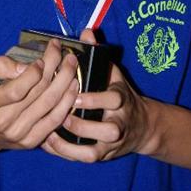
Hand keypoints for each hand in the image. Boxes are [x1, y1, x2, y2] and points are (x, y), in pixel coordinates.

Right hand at [0, 39, 79, 156]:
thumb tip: (24, 67)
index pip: (16, 90)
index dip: (33, 73)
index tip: (41, 59)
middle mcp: (4, 122)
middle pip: (38, 93)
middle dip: (55, 68)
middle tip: (63, 52)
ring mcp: (19, 134)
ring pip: (50, 105)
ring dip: (65, 81)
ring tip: (71, 64)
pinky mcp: (30, 141)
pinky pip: (54, 121)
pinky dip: (67, 102)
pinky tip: (73, 86)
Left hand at [42, 30, 150, 161]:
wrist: (141, 126)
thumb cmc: (119, 93)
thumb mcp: (112, 71)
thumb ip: (98, 52)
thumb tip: (86, 31)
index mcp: (121, 98)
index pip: (114, 98)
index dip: (95, 98)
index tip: (75, 94)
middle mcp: (120, 122)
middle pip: (109, 130)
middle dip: (84, 125)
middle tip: (62, 115)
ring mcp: (112, 143)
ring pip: (94, 151)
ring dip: (71, 143)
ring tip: (51, 132)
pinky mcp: (103, 155)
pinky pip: (85, 159)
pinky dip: (66, 153)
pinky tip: (50, 142)